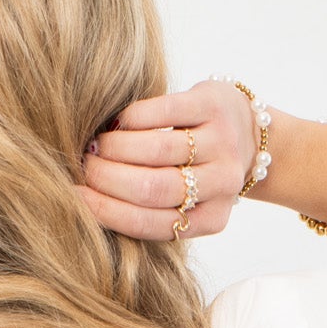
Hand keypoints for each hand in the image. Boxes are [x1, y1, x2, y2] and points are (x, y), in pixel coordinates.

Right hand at [79, 77, 260, 241]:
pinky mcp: (213, 104)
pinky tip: (118, 124)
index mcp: (211, 219)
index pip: (150, 223)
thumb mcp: (186, 203)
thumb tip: (85, 202)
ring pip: (156, 149)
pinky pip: (163, 112)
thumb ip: (150, 209)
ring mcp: (222, 142)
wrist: (249, 134)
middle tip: (84, 167)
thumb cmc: (199, 174)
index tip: (76, 197)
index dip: (106, 210)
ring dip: (115, 147)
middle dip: (107, 178)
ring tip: (96, 146)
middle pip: (152, 187)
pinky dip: (131, 119)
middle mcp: (221, 184)